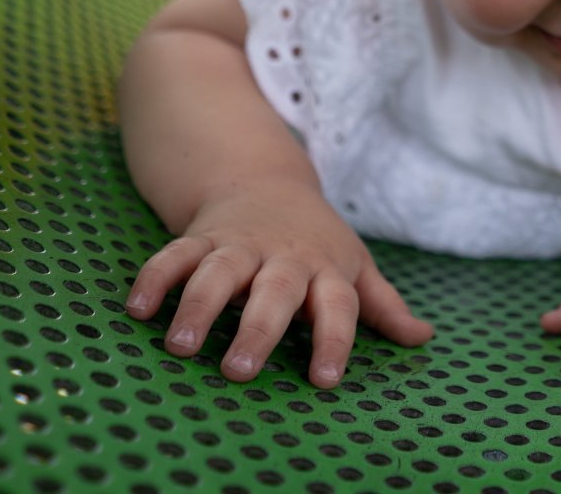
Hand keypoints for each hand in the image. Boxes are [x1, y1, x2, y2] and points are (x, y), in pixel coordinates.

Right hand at [124, 180, 432, 387]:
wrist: (265, 180)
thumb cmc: (316, 240)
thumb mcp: (354, 266)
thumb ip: (383, 305)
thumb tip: (423, 337)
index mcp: (326, 269)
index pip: (337, 306)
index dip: (334, 341)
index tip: (325, 381)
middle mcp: (283, 258)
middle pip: (275, 291)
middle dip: (258, 329)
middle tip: (240, 370)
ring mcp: (239, 245)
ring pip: (218, 272)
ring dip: (197, 306)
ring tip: (180, 346)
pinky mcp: (201, 238)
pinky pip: (174, 255)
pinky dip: (155, 279)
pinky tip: (137, 309)